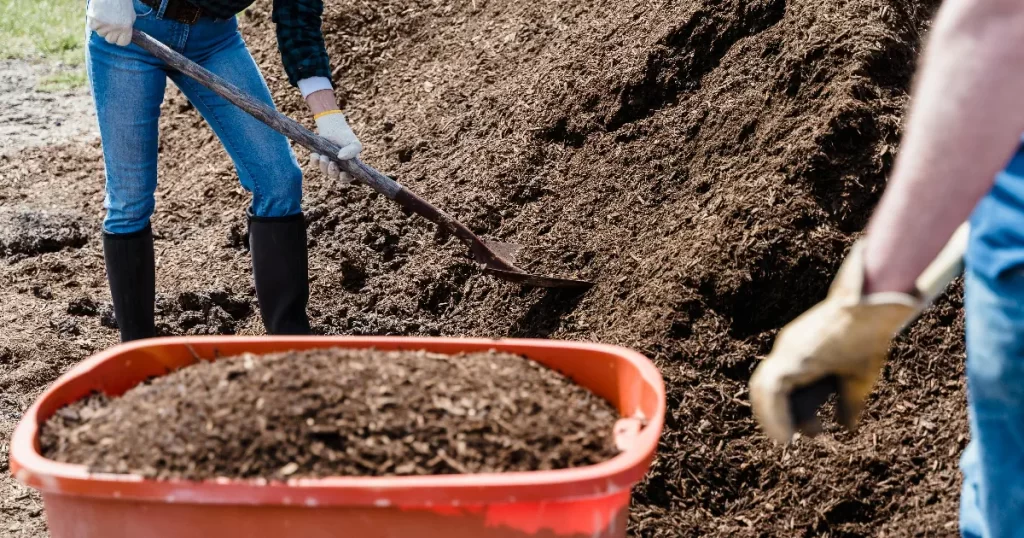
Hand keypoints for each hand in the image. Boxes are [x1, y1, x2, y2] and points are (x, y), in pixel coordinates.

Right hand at [87, 0, 135, 46]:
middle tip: (110, 24)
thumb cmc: (122, 2)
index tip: (117, 35)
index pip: (123, 42)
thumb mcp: (130, 15)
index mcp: (126, 27)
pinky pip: (92, 27)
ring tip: (104, 15)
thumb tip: (124, 37)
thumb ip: (127, 28)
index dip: (119, 39)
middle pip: (110, 40)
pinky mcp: (94, 20)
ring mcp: (104, 24)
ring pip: (100, 33)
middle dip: (109, 34)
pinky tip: (98, 14)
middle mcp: (116, 27)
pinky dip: (94, 22)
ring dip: (101, 27)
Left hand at [310, 111, 361, 184]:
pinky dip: (315, 160)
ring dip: (323, 165)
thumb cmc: (346, 137)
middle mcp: (338, 167)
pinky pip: (315, 164)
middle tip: (332, 163)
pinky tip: (316, 155)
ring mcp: (327, 164)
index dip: (344, 178)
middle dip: (332, 171)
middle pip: (334, 176)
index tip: (342, 173)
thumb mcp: (354, 143)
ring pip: (324, 171)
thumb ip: (352, 151)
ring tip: (324, 156)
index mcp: (348, 167)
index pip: (347, 178)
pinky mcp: (318, 158)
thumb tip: (340, 157)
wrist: (334, 127)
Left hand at [748, 241, 919, 442]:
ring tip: (783, 440)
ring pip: (763, 388)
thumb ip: (848, 404)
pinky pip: (771, 389)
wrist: (871, 308)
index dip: (786, 409)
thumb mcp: (857, 379)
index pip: (782, 385)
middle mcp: (789, 349)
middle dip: (774, 414)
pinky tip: (785, 434)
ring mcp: (788, 350)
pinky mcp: (792, 355)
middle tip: (787, 438)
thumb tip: (847, 429)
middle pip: (768, 387)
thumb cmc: (868, 339)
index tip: (803, 432)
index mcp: (802, 353)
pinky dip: (774, 413)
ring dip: (770, 417)